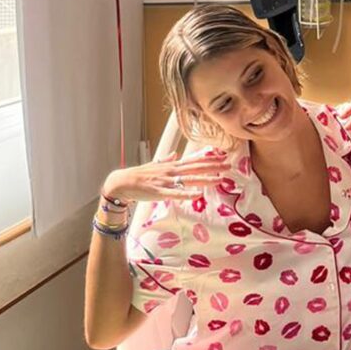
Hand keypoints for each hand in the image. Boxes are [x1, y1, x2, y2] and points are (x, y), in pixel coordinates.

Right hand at [102, 150, 229, 202]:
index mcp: (172, 165)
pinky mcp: (160, 192)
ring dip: (206, 179)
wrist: (122, 182)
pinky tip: (198, 195)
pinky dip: (187, 194)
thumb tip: (174, 154)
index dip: (209, 158)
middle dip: (213, 167)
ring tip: (220, 179)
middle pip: (196, 168)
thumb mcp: (154, 164)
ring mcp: (166, 181)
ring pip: (190, 179)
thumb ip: (166, 160)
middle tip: (229, 165)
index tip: (223, 156)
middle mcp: (171, 171)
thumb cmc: (138, 175)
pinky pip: (176, 193)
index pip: (194, 160)